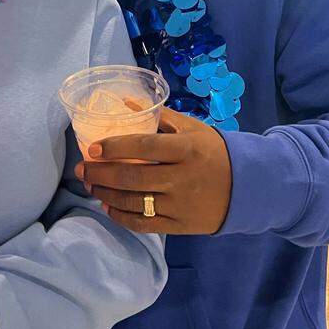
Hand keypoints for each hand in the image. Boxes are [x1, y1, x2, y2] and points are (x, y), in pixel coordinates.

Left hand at [74, 108, 232, 234]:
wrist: (247, 186)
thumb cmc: (214, 151)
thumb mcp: (192, 128)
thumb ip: (159, 116)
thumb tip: (124, 103)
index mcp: (186, 149)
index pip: (143, 146)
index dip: (114, 147)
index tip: (92, 147)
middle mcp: (182, 178)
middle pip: (132, 176)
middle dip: (100, 172)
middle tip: (82, 168)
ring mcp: (180, 205)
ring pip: (134, 202)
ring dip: (106, 193)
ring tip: (90, 184)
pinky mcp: (180, 226)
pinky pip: (144, 223)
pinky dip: (121, 216)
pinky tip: (108, 206)